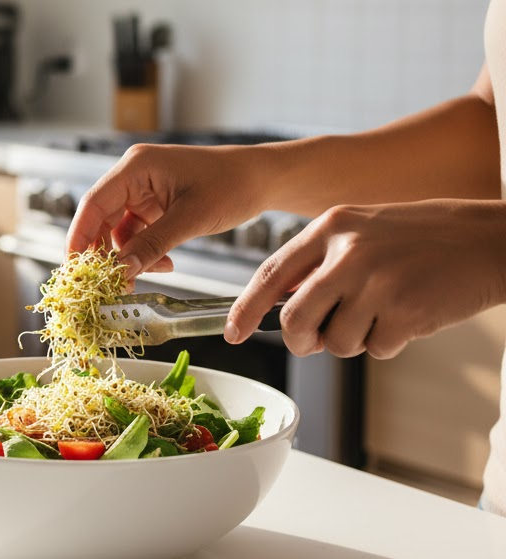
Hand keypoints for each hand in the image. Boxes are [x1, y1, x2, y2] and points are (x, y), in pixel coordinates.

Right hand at [66, 144, 266, 276]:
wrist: (263, 179)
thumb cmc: (232, 185)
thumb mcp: (190, 219)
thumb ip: (151, 245)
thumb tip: (121, 272)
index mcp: (136, 166)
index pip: (93, 203)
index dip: (79, 237)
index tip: (74, 269)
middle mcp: (134, 175)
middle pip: (100, 218)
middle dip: (106, 252)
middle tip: (110, 282)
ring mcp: (143, 189)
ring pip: (117, 229)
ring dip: (129, 255)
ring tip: (152, 271)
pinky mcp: (154, 204)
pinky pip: (136, 232)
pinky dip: (144, 251)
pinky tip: (164, 263)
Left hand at [226, 200, 505, 358]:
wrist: (492, 240)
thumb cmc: (425, 238)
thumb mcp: (363, 231)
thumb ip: (320, 262)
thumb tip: (278, 305)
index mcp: (331, 226)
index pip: (271, 273)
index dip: (245, 308)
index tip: (233, 332)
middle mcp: (348, 252)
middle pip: (295, 320)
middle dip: (303, 341)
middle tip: (319, 340)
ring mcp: (377, 281)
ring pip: (337, 342)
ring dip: (356, 341)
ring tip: (384, 313)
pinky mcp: (406, 310)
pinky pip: (377, 348)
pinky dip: (390, 342)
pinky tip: (411, 314)